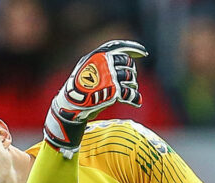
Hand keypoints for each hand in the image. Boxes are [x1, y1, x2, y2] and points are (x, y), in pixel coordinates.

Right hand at [43, 40, 147, 157]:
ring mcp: (110, 77)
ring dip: (133, 85)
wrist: (71, 103)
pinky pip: (130, 94)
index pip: (121, 47)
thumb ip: (101, 61)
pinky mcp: (113, 92)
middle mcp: (106, 64)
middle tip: (130, 80)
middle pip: (128, 64)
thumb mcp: (86, 66)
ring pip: (131, 78)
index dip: (135, 49)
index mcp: (99, 55)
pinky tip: (137, 102)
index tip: (144, 53)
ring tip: (130, 91)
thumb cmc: (78, 86)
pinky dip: (136, 98)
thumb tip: (123, 60)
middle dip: (131, 72)